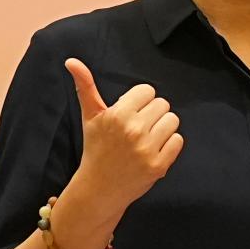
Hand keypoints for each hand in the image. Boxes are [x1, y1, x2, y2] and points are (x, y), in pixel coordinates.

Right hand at [57, 60, 180, 245]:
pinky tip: (152, 151)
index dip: (140, 102)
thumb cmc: (96, 148)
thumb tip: (71, 60)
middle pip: (163, 104)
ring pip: (173, 120)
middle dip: (152, 115)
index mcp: (117, 114)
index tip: (130, 114)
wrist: (99, 188)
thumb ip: (85, 87)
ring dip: (163, 129)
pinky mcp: (158, 165)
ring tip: (146, 139)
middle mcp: (133, 130)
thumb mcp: (90, 117)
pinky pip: (178, 140)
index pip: (147, 91)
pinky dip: (169, 145)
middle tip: (138, 129)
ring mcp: (146, 149)